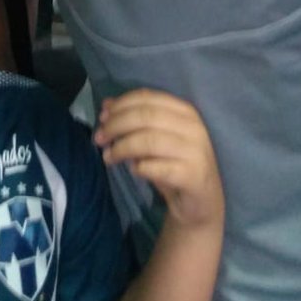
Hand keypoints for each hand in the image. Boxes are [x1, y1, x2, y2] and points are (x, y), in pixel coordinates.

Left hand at [94, 89, 222, 229]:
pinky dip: (140, 168)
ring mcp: (196, 151)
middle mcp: (193, 127)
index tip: (102, 117)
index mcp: (185, 111)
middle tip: (98, 138)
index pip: (147, 98)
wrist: (202, 202)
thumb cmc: (174, 165)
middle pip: (146, 117)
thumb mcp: (154, 138)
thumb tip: (106, 105)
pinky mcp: (194, 176)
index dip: (121, 105)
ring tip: (108, 157)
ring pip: (150, 141)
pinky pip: (158, 168)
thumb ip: (134, 120)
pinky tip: (134, 170)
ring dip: (122, 148)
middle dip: (116, 125)